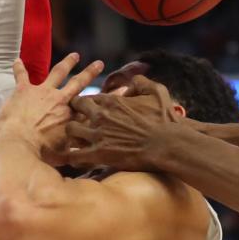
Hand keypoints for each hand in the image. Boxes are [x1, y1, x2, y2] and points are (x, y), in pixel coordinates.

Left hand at [0, 53, 103, 158]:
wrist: (19, 145)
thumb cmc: (41, 152)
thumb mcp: (65, 153)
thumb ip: (75, 148)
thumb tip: (86, 153)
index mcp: (71, 115)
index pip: (92, 103)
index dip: (108, 97)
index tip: (121, 89)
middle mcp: (61, 100)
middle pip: (79, 82)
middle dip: (90, 72)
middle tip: (98, 63)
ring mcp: (43, 92)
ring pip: (58, 72)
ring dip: (67, 63)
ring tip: (74, 56)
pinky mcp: (24, 90)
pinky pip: (22, 75)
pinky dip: (19, 68)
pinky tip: (17, 60)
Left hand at [66, 76, 181, 170]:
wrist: (168, 144)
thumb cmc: (165, 119)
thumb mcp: (157, 92)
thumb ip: (142, 82)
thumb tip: (133, 80)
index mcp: (112, 101)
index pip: (89, 97)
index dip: (87, 104)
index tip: (90, 111)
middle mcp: (101, 115)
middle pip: (74, 108)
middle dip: (75, 113)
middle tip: (80, 122)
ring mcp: (98, 135)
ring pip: (70, 130)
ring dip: (73, 135)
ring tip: (77, 141)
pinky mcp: (99, 154)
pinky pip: (74, 155)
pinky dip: (73, 158)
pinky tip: (78, 159)